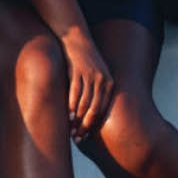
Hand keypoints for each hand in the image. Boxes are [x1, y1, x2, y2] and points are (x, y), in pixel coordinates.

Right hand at [60, 28, 113, 143]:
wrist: (76, 38)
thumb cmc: (84, 61)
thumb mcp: (95, 75)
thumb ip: (95, 92)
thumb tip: (89, 115)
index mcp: (110, 83)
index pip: (104, 110)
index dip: (94, 125)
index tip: (86, 136)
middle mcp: (103, 80)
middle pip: (95, 110)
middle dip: (85, 126)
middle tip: (78, 138)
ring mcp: (91, 75)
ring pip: (85, 104)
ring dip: (77, 119)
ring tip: (71, 130)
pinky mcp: (79, 71)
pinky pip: (75, 93)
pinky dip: (71, 106)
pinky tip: (68, 115)